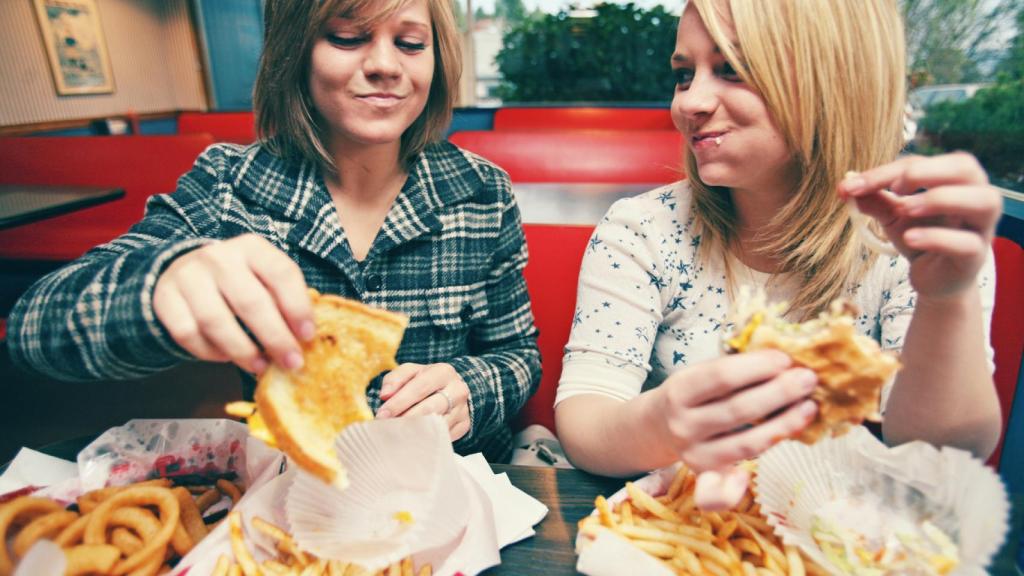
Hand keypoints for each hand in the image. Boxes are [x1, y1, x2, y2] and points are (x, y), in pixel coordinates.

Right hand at [153, 234, 313, 372]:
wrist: (185, 271)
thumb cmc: (238, 281)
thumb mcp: (263, 278)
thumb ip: (284, 299)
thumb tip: (306, 337)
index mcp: (252, 248)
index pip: (281, 273)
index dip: (297, 306)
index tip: (308, 335)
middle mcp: (219, 257)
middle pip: (250, 302)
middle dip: (275, 338)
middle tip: (291, 363)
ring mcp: (188, 276)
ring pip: (216, 321)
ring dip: (242, 351)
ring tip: (260, 367)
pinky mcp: (165, 298)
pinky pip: (188, 333)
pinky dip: (209, 352)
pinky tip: (226, 357)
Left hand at [376, 363, 470, 440]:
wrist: (453, 389)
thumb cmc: (425, 381)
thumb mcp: (411, 372)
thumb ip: (395, 379)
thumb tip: (385, 395)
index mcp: (443, 372)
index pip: (420, 388)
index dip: (399, 402)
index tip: (382, 414)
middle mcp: (457, 390)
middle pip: (430, 408)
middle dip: (405, 418)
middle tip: (386, 427)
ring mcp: (462, 409)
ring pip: (437, 425)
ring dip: (414, 431)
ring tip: (396, 434)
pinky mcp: (463, 425)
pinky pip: (442, 436)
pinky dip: (424, 439)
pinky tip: (410, 440)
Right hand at [652, 350, 816, 472]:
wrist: (659, 426)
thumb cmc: (694, 393)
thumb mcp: (699, 372)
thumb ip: (732, 368)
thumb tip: (783, 362)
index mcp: (679, 391)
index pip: (721, 376)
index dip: (757, 367)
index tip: (785, 359)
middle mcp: (682, 425)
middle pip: (738, 410)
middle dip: (779, 392)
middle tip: (808, 379)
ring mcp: (694, 454)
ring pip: (746, 443)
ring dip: (783, 424)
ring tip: (809, 407)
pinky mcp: (707, 475)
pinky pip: (725, 490)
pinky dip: (744, 485)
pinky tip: (765, 466)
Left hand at [840, 153, 1001, 301]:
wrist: (934, 279)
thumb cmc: (920, 236)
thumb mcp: (893, 215)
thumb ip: (872, 199)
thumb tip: (844, 186)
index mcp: (953, 180)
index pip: (923, 163)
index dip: (888, 171)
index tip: (854, 185)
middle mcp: (974, 197)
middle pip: (966, 167)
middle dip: (928, 171)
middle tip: (896, 186)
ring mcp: (980, 228)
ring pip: (983, 201)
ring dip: (941, 198)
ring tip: (905, 208)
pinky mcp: (975, 257)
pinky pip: (967, 243)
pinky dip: (938, 238)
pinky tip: (910, 238)